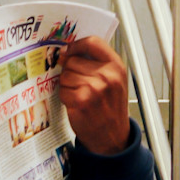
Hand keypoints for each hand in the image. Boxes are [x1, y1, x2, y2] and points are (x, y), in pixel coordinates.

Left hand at [57, 36, 130, 154]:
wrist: (113, 137)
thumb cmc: (111, 107)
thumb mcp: (114, 81)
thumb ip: (96, 63)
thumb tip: (67, 52)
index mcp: (116, 67)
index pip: (92, 42)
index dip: (76, 45)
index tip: (69, 50)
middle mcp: (107, 76)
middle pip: (73, 60)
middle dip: (71, 71)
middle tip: (82, 85)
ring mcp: (94, 88)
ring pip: (65, 75)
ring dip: (68, 85)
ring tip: (81, 95)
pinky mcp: (81, 101)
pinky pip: (62, 90)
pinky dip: (66, 97)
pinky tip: (77, 104)